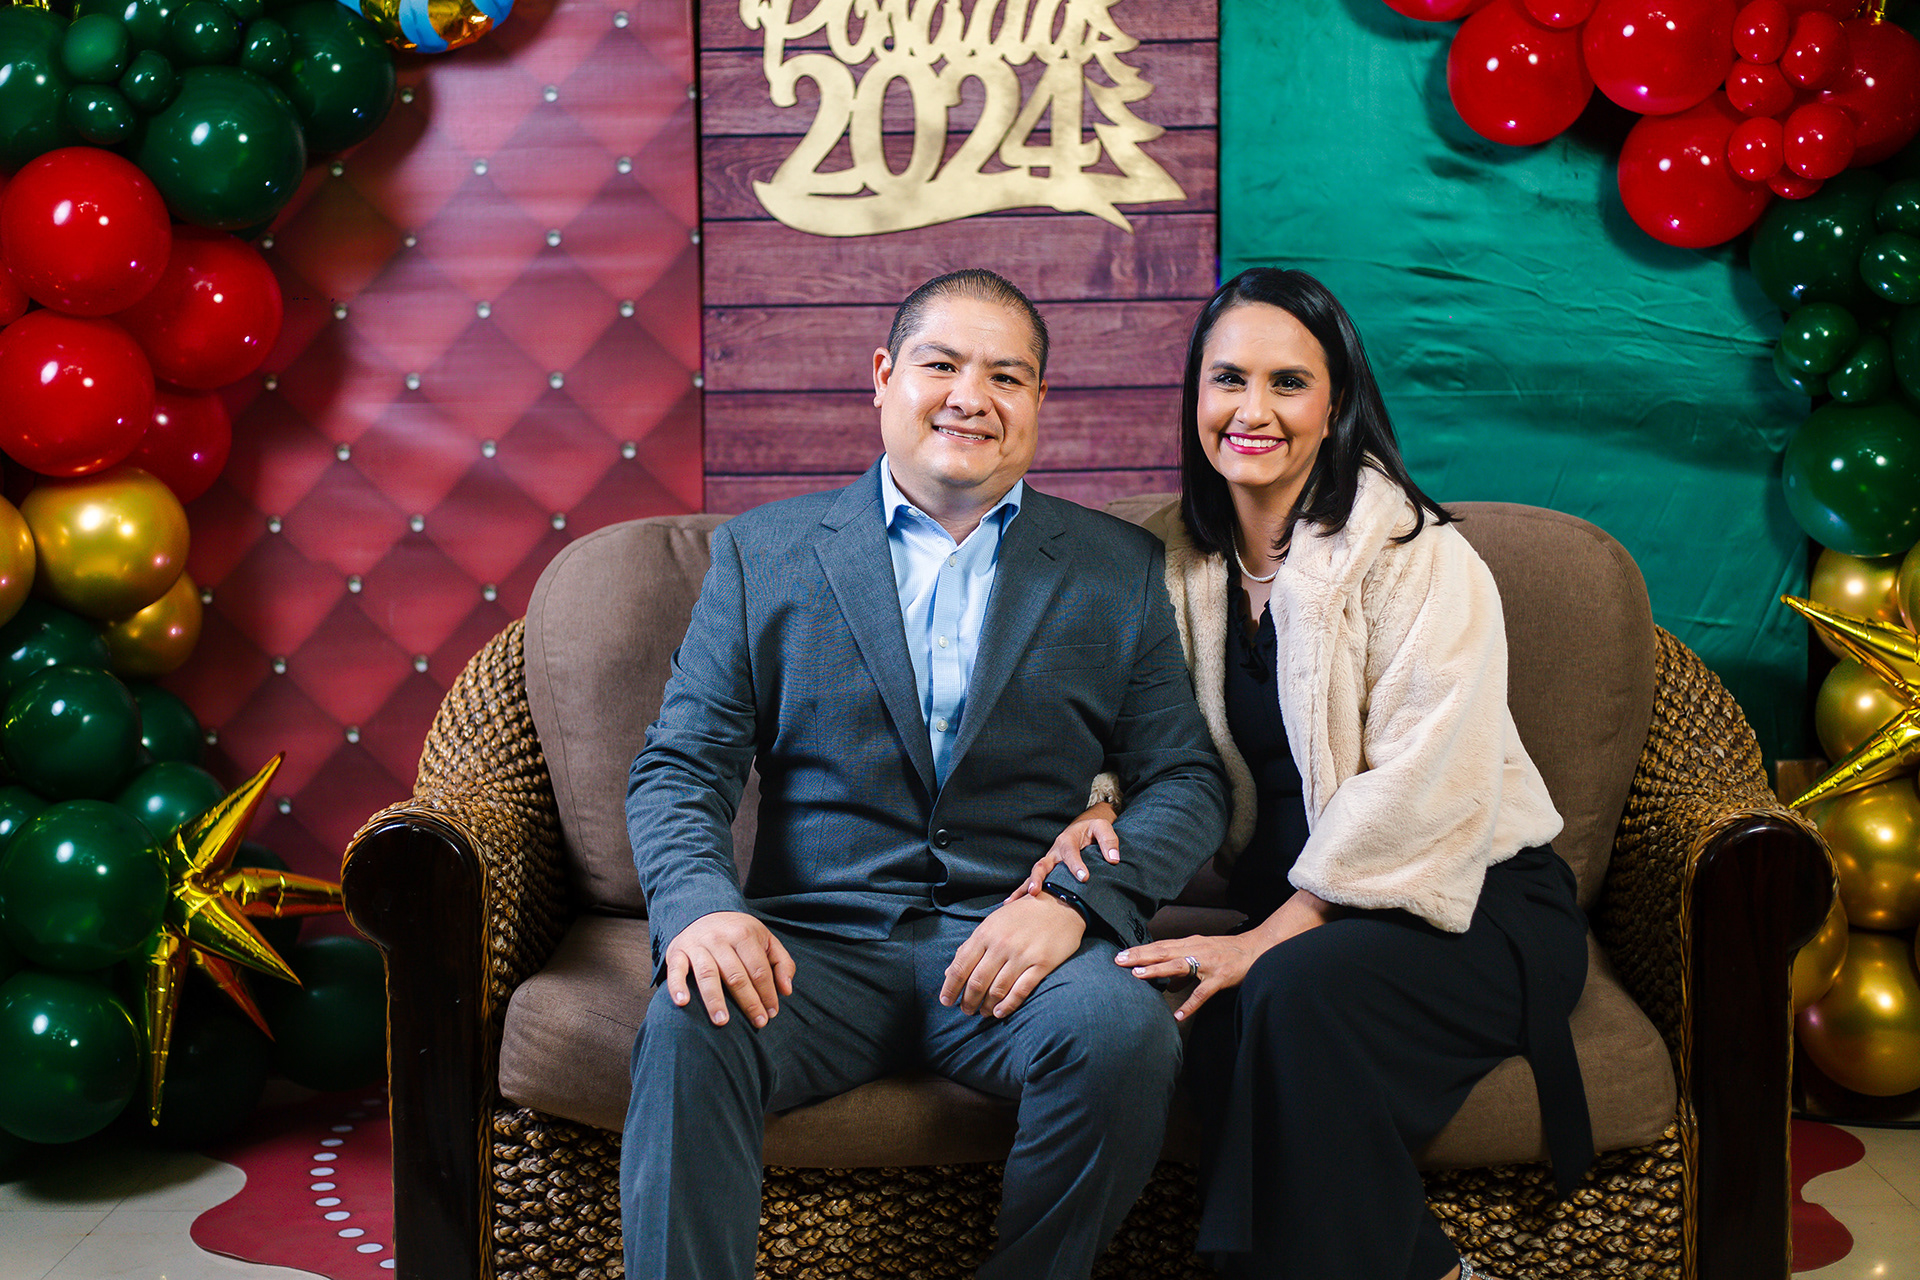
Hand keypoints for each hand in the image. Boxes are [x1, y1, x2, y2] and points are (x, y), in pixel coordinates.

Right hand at [664, 911, 795, 1028]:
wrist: (703, 912)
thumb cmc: (739, 933)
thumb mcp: (765, 939)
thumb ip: (781, 963)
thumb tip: (786, 991)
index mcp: (744, 934)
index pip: (759, 970)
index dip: (767, 993)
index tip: (771, 1013)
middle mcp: (719, 938)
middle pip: (736, 975)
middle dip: (749, 1002)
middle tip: (758, 1022)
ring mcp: (697, 945)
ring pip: (708, 975)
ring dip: (715, 1000)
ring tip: (722, 1022)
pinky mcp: (676, 951)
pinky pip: (676, 970)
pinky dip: (677, 986)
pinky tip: (683, 1003)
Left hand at [940, 893, 1085, 1017]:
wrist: (1060, 904)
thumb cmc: (1022, 914)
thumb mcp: (993, 923)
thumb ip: (972, 946)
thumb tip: (950, 972)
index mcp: (985, 932)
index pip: (961, 966)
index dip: (950, 987)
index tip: (946, 1000)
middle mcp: (1001, 944)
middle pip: (977, 981)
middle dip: (968, 1000)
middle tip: (966, 1010)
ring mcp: (1022, 955)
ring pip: (997, 989)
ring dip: (986, 1005)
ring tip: (982, 1012)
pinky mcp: (1041, 964)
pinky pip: (1020, 991)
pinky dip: (1007, 1005)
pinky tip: (999, 1012)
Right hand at [1005, 802, 1119, 901]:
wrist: (1083, 829)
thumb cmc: (1093, 831)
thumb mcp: (1103, 828)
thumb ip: (1109, 842)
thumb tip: (1113, 860)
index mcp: (1068, 840)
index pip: (1070, 852)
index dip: (1076, 865)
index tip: (1084, 878)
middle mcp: (1054, 852)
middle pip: (1042, 864)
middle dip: (1038, 878)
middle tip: (1035, 891)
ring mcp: (1049, 862)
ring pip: (1034, 874)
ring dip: (1025, 887)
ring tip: (1014, 902)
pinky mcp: (1047, 871)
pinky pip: (1033, 881)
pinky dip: (1021, 891)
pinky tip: (1011, 904)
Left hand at [1114, 889, 1337, 1021]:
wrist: (1258, 948)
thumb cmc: (1229, 950)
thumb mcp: (1203, 949)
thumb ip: (1183, 960)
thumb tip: (1163, 977)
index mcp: (1191, 943)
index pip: (1160, 946)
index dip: (1140, 950)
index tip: (1121, 954)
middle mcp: (1196, 950)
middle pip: (1163, 952)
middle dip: (1139, 956)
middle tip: (1118, 960)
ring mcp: (1208, 964)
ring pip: (1178, 966)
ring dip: (1157, 970)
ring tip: (1137, 975)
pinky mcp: (1220, 979)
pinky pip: (1202, 993)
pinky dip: (1190, 1004)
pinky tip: (1178, 1015)